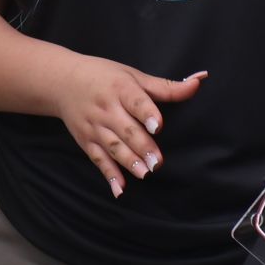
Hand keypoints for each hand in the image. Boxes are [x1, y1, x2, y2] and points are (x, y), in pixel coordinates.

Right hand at [44, 57, 207, 198]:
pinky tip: (120, 189)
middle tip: (158, 162)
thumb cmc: (105, 77)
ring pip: (113, 147)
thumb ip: (167, 86)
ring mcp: (95, 127)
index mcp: (121, 89)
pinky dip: (109, 175)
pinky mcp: (87, 141)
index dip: (147, 114)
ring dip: (128, 162)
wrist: (63, 82)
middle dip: (142, 146)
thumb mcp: (134, 76)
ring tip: (145, 174)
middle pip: (126, 129)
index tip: (158, 125)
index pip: (136, 102)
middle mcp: (107, 109)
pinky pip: (98, 160)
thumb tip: (200, 81)